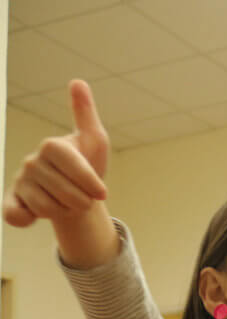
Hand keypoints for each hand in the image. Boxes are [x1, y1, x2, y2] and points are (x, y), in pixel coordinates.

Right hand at [3, 79, 108, 228]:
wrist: (78, 192)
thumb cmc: (88, 164)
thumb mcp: (94, 141)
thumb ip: (86, 114)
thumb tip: (77, 81)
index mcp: (52, 146)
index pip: (74, 167)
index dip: (91, 182)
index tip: (103, 192)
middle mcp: (31, 161)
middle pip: (66, 194)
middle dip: (83, 201)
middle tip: (84, 196)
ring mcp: (20, 182)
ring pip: (49, 209)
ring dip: (66, 212)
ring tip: (68, 201)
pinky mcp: (13, 202)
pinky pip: (15, 216)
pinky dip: (27, 219)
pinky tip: (35, 213)